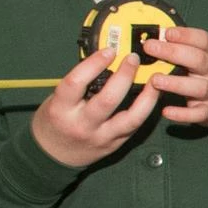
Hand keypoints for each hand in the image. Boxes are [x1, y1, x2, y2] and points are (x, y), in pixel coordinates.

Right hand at [28, 48, 160, 167]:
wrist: (52, 156)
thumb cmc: (54, 122)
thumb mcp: (57, 100)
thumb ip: (80, 84)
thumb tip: (105, 61)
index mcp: (61, 110)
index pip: (76, 83)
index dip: (94, 64)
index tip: (109, 51)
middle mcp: (81, 125)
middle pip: (107, 100)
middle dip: (124, 76)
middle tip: (133, 58)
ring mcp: (100, 137)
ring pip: (130, 118)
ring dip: (147, 95)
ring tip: (154, 78)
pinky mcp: (115, 144)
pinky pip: (135, 125)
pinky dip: (147, 108)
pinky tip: (154, 94)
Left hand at [143, 25, 207, 127]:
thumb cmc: (204, 72)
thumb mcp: (199, 54)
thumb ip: (180, 47)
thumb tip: (153, 35)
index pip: (203, 40)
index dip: (185, 35)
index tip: (166, 33)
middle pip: (199, 60)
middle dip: (174, 53)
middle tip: (150, 48)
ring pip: (199, 87)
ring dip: (176, 83)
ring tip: (155, 80)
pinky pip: (197, 114)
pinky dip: (183, 114)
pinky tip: (166, 111)